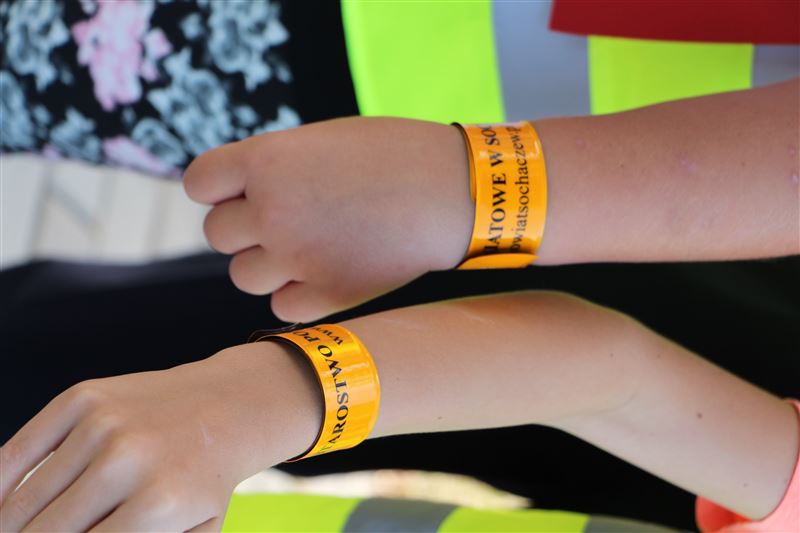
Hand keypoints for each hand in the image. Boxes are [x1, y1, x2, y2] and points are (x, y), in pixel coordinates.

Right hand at [0, 343, 320, 531]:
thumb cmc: (204, 479)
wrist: (228, 407)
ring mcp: (102, 424)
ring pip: (24, 498)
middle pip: (46, 530)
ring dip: (11, 523)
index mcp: (158, 503)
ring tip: (14, 531)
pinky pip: (18, 449)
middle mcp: (127, 459)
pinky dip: (0, 481)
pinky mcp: (83, 397)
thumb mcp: (195, 531)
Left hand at [184, 117, 472, 321]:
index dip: (220, 188)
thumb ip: (273, 167)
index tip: (244, 190)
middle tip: (288, 219)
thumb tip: (237, 198)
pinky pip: (281, 307)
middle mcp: (271, 211)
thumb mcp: (322, 142)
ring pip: (243, 276)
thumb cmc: (393, 156)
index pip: (199, 184)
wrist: (453, 191)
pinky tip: (326, 273)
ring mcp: (297, 257)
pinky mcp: (327, 295)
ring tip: (308, 247)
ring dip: (267, 264)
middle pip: (217, 234)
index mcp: (265, 161)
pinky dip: (297, 295)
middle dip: (245, 228)